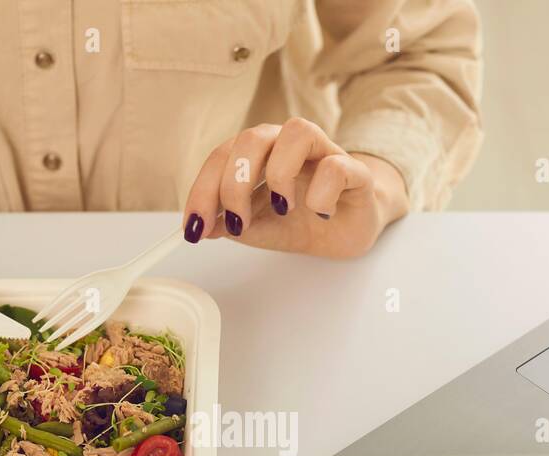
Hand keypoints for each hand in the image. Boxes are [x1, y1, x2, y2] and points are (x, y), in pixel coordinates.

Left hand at [182, 118, 407, 258]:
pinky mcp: (354, 170)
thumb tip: (200, 226)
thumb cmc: (302, 221)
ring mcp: (323, 151)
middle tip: (237, 224)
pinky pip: (336, 166)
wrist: (349, 229)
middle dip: (235, 184)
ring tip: (283, 209)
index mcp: (259, 152)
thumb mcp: (259, 228)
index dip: (203, 190)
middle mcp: (287, 143)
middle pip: (253, 138)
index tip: (194, 227)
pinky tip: (319, 212)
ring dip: (279, 174)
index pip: (222, 157)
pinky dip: (321, 193)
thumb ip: (230, 224)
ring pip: (296, 132)